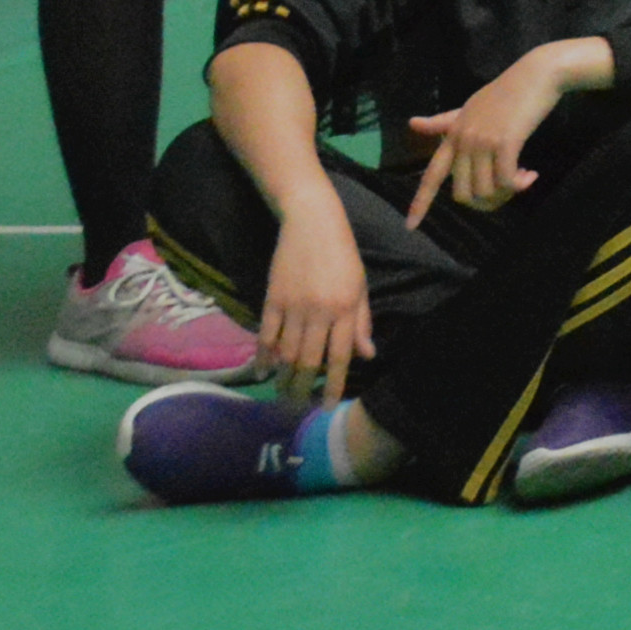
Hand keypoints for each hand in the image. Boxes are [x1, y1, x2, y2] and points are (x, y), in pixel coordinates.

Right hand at [258, 196, 375, 401]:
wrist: (312, 222)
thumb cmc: (342, 254)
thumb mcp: (360, 285)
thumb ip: (361, 322)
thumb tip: (367, 356)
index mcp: (346, 308)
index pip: (341, 356)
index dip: (334, 384)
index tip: (327, 406)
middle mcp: (320, 311)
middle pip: (310, 360)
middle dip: (303, 388)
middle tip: (297, 407)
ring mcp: (294, 305)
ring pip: (286, 352)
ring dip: (283, 376)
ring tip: (282, 393)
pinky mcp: (272, 298)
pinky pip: (266, 334)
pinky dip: (263, 355)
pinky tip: (263, 371)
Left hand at [410, 40, 592, 212]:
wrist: (537, 73)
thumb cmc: (507, 90)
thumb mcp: (471, 107)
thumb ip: (444, 122)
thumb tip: (412, 123)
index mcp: (453, 135)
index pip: (432, 175)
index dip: (420, 203)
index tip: (409, 226)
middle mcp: (463, 140)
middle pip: (464, 194)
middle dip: (486, 202)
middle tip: (508, 191)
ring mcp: (483, 141)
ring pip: (485, 191)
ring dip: (506, 193)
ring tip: (523, 179)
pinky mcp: (505, 142)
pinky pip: (506, 181)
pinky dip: (519, 185)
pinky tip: (531, 176)